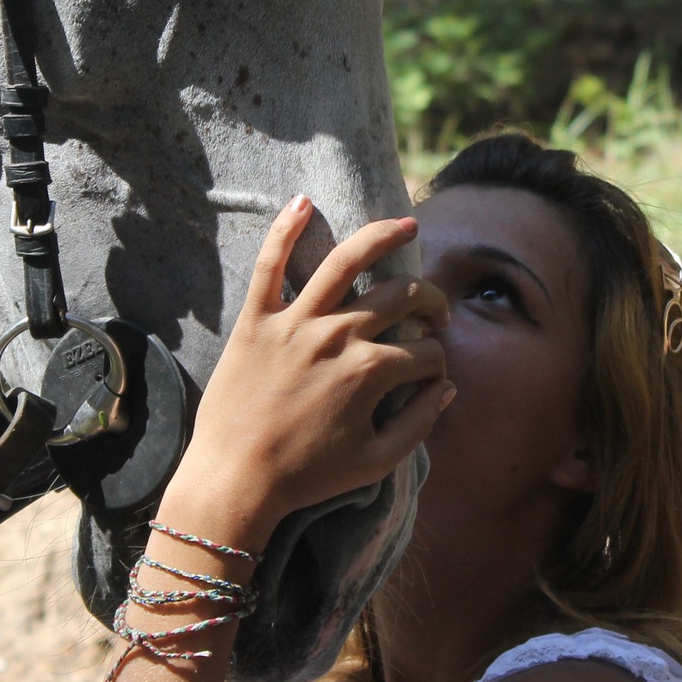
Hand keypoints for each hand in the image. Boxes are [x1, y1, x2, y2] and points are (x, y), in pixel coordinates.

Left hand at [159, 199, 450, 544]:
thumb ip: (420, 423)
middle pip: (401, 296)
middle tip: (434, 312)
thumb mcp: (376, 462)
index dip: (437, 364)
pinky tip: (303, 201)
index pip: (424, 352)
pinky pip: (270, 264)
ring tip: (406, 225)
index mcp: (370, 372)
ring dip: (382, 237)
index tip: (432, 376)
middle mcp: (337, 336)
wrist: (235, 479)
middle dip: (430, 301)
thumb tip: (447, 388)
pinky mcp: (255, 320)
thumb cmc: (306, 476)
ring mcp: (295, 323)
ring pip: (346, 262)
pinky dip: (284, 229)